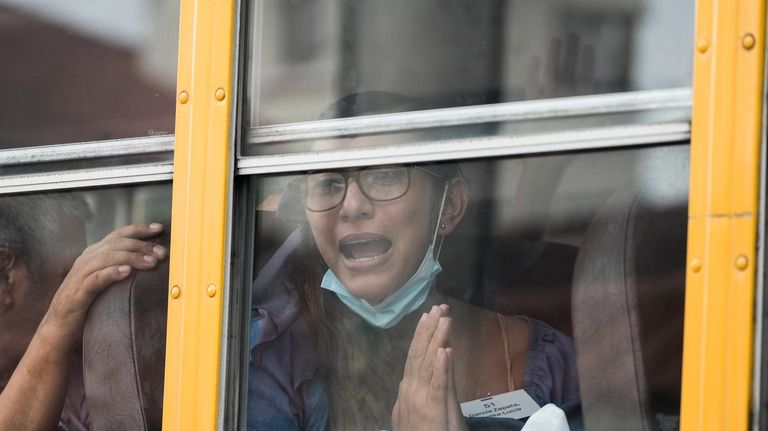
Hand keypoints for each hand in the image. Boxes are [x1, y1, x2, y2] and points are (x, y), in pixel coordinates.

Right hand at [42, 223, 166, 340]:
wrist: (60, 326)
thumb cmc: (89, 302)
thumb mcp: (107, 280)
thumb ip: (123, 268)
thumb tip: (154, 263)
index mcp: (95, 254)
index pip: (119, 235)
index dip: (139, 230)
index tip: (159, 228)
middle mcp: (88, 259)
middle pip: (117, 244)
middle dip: (142, 246)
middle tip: (163, 253)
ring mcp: (81, 274)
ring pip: (107, 257)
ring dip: (132, 258)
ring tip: (152, 262)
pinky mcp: (77, 292)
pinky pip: (95, 279)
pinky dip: (111, 273)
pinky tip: (126, 272)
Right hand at [392, 305, 467, 430]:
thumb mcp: (430, 405)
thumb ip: (436, 382)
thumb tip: (441, 354)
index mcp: (409, 388)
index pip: (415, 355)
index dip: (423, 333)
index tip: (430, 313)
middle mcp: (410, 389)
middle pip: (419, 353)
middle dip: (429, 328)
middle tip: (438, 305)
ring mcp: (418, 399)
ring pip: (427, 363)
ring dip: (435, 339)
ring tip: (443, 318)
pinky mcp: (431, 410)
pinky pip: (436, 386)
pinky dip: (439, 367)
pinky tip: (443, 350)